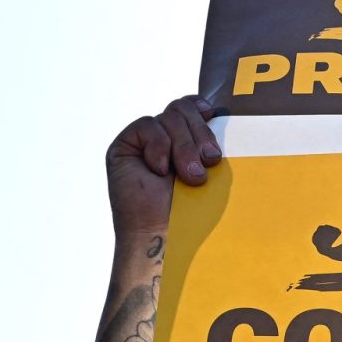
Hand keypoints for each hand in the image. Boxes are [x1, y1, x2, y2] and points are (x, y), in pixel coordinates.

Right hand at [104, 96, 219, 238]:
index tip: (212, 114)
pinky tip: (160, 171)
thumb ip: (207, 143)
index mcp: (185, 141)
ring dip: (184, 147)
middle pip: (182, 109)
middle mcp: (164, 139)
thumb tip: (217, 113)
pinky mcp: (124, 147)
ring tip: (190, 176)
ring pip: (168, 117)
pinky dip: (159, 146)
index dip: (200, 106)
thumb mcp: (208, 170)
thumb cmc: (192, 211)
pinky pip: (147, 125)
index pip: (190, 107)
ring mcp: (143, 142)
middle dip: (199, 133)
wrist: (166, 234)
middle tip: (210, 162)